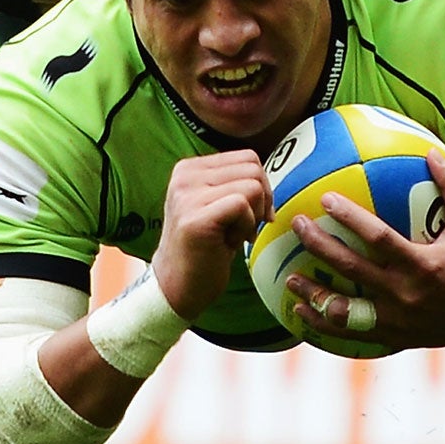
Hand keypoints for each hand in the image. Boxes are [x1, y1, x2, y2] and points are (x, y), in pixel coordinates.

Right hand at [153, 150, 273, 319]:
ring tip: (234, 235)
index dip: (261, 186)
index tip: (250, 214)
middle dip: (262, 200)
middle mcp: (184, 176)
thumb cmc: (206, 247)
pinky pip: (243, 205)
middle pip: (253, 168)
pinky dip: (247, 226)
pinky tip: (230, 243)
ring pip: (252, 185)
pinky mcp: (196, 218)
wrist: (178, 286)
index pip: (247, 157)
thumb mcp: (215, 204)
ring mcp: (187, 196)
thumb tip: (267, 176)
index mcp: (189, 168)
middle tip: (245, 227)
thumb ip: (233, 182)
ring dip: (253, 216)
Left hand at [284, 148, 444, 350]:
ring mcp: (397, 320)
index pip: (378, 239)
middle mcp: (406, 295)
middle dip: (319, 246)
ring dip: (313, 294)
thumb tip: (431, 151)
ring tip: (288, 278)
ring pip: (344, 309)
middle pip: (351, 269)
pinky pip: (351, 333)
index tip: (326, 199)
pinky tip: (301, 311)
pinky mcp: (393, 337)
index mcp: (424, 266)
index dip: (350, 218)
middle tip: (297, 225)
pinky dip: (323, 324)